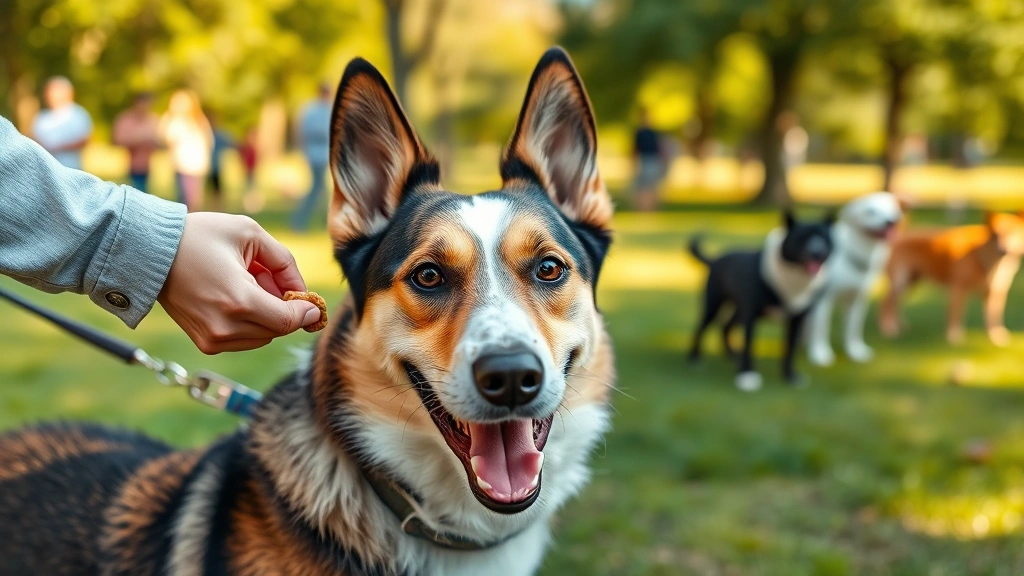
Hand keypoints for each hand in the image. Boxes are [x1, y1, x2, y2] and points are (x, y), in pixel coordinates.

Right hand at [158, 213, 321, 353]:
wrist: (150, 252)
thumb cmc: (201, 237)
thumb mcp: (250, 234)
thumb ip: (285, 263)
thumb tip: (303, 293)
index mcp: (238, 301)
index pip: (288, 321)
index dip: (305, 311)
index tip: (312, 300)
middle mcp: (225, 328)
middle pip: (278, 329)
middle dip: (284, 306)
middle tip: (267, 277)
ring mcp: (213, 340)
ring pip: (264, 336)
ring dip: (267, 315)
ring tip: (247, 283)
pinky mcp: (206, 344)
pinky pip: (245, 338)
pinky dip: (251, 321)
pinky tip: (235, 296)